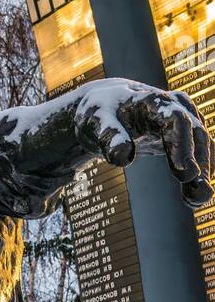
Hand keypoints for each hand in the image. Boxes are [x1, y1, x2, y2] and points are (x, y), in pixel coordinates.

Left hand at [76, 79, 212, 206]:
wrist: (103, 106)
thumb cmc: (99, 114)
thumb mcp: (97, 122)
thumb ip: (109, 137)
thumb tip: (122, 157)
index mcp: (152, 100)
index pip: (176, 120)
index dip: (183, 146)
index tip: (186, 173)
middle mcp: (174, 106)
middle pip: (196, 133)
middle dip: (200, 164)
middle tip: (196, 196)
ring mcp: (183, 118)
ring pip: (202, 144)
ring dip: (204, 173)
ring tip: (195, 201)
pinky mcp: (183, 133)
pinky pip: (199, 152)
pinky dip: (200, 173)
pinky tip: (193, 197)